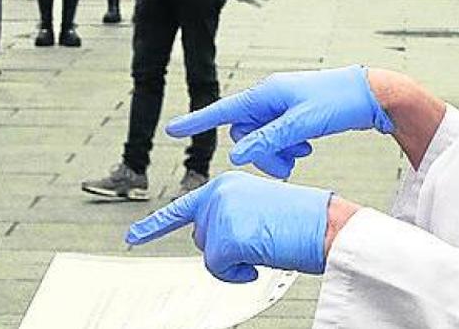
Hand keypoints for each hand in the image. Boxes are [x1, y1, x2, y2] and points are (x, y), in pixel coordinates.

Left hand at [126, 172, 330, 279]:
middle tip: (257, 243)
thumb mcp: (256, 211)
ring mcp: (220, 213)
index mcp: (225, 185)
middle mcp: (217, 193)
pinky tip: (258, 260)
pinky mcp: (226, 236)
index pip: (182, 209)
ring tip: (263, 245)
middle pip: (201, 240)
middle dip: (223, 251)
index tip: (132, 238)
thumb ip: (227, 219)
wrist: (326, 224)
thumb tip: (210, 245)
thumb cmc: (299, 221)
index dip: (154, 227)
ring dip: (233, 262)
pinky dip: (237, 274)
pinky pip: (219, 269)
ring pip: (209, 256)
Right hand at [166, 65, 393, 178]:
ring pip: (261, 138)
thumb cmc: (337, 103)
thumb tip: (237, 156)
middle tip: (286, 165)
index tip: (173, 129)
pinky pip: (276, 136)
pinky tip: (305, 149)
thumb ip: (269, 141)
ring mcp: (280, 106)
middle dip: (261, 153)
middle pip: (244, 133)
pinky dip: (286, 148)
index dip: (197, 121)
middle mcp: (269, 98)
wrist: (369, 95)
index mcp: (266, 94)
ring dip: (276, 152)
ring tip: (300, 156)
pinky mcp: (292, 114)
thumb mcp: (302, 125)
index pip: (223, 110)